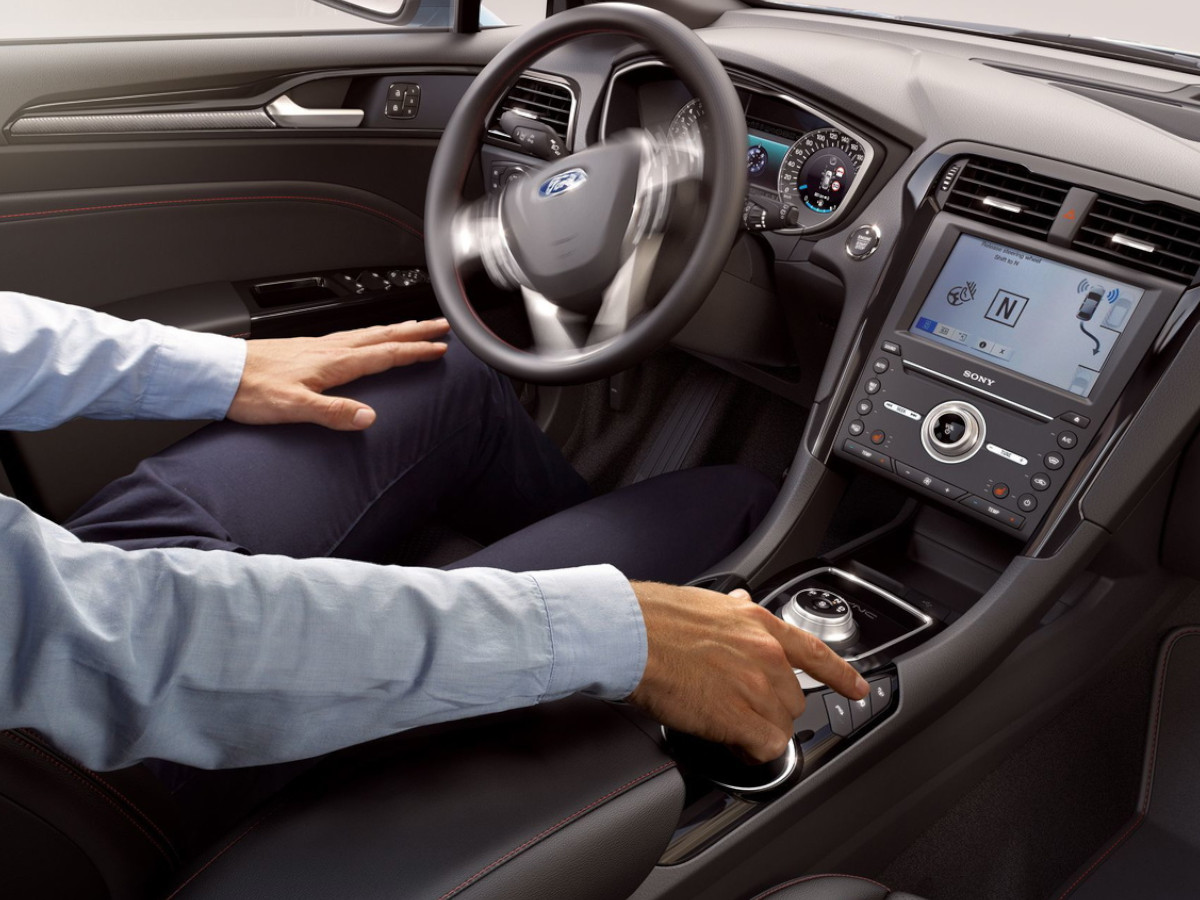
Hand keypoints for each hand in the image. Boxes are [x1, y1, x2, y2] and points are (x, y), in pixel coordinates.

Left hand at [227, 319, 450, 429]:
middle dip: (415, 331)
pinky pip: (350, 337)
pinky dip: (369, 334)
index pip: (385, 354)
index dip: (415, 351)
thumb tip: (369, 417)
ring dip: (394, 330)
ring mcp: (317, 346)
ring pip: (367, 334)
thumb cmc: (251, 391)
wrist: (217, 374)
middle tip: (441, 325)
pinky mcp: (305, 348)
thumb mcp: (294, 407)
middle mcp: (329, 349)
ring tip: (413, 326)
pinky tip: (366, 338)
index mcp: (334, 362)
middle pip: (382, 336)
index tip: (440, 347)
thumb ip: (333, 412)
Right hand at [627, 583, 869, 763]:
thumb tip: (739, 609)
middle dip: (768, 708)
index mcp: (760, 624)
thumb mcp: (707, 603)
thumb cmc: (654, 618)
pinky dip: (753, 752)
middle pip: (792, 699)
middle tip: (737, 708)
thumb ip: (734, 613)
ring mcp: (755, 686)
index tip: (858, 688)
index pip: (816, 652)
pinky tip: (733, 744)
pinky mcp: (739, 716)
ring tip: (726, 723)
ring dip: (757, 730)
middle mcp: (766, 653)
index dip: (841, 675)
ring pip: (779, 725)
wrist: (630, 635)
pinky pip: (766, 747)